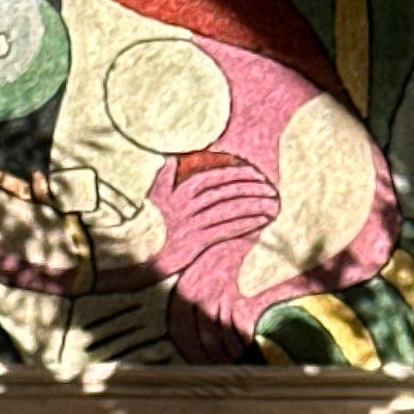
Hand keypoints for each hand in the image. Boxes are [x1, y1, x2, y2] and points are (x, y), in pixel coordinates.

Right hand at [153, 150, 278, 289]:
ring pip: (229, 210)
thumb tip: (172, 157)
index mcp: (180, 191)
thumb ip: (165, 175)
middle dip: (250, 188)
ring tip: (272, 203)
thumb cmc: (149, 224)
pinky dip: (245, 225)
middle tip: (270, 187)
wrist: (141, 255)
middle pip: (225, 192)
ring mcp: (194, 224)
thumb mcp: (154, 196)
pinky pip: (226, 230)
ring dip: (253, 205)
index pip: (214, 177)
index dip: (237, 173)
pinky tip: (260, 222)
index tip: (255, 172)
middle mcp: (188, 206)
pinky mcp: (198, 242)